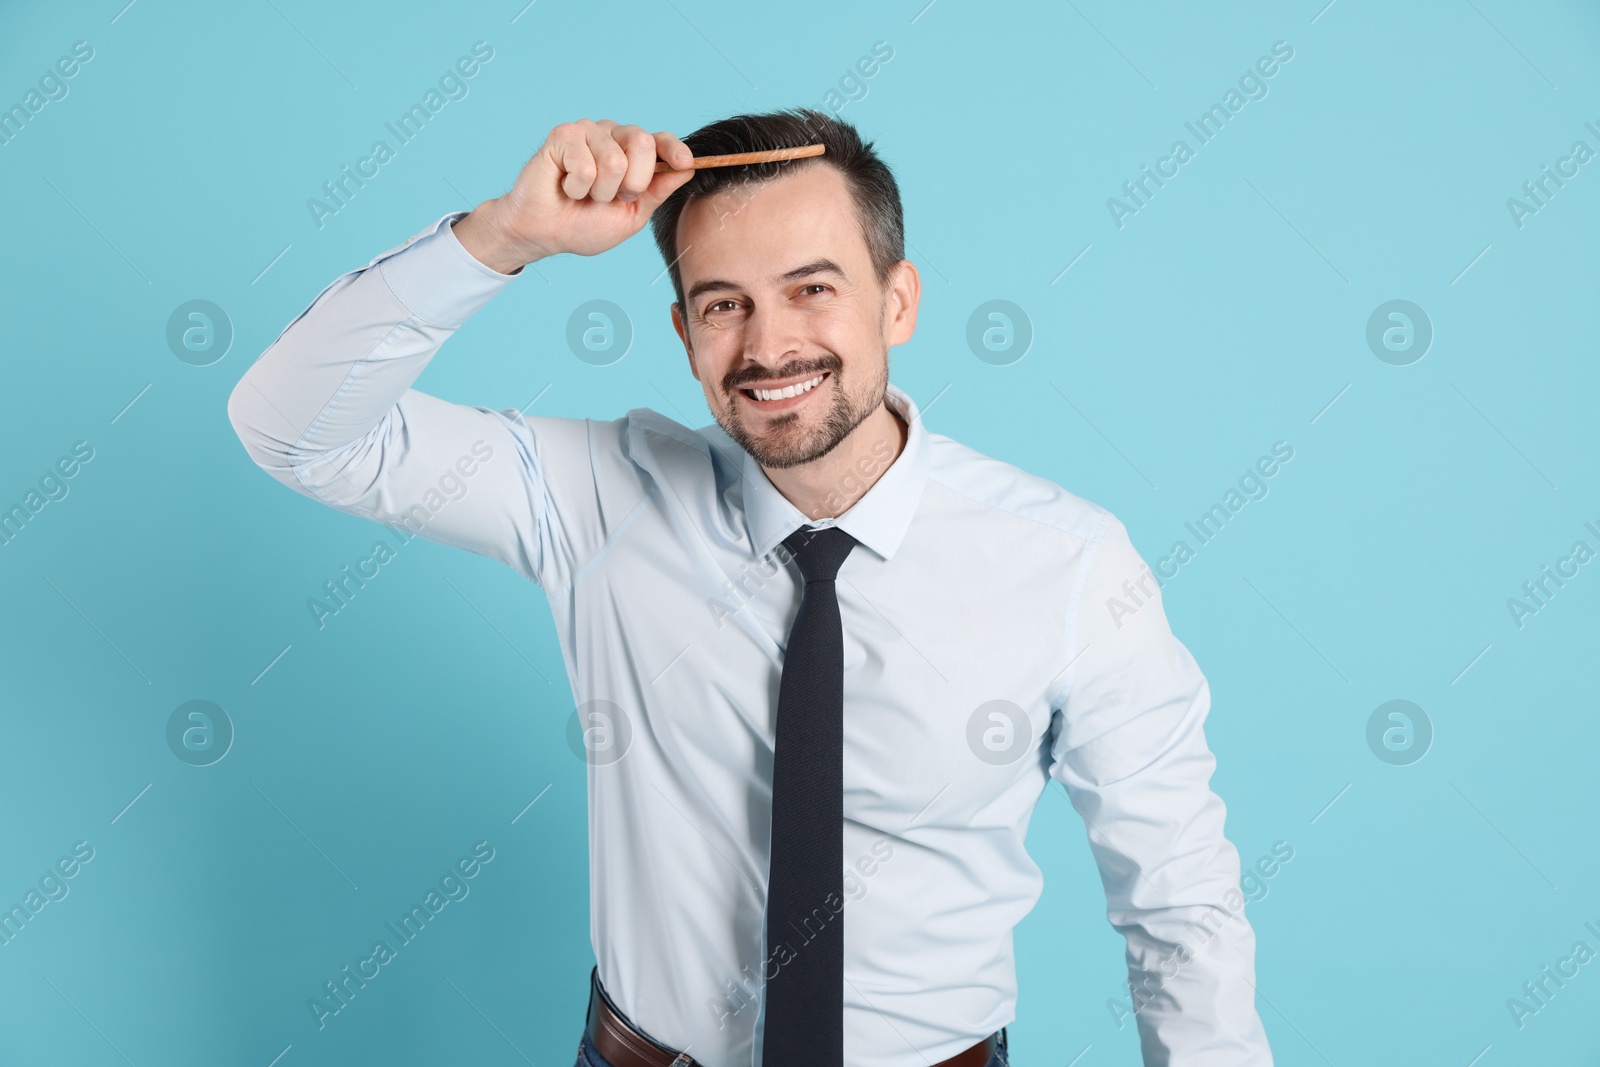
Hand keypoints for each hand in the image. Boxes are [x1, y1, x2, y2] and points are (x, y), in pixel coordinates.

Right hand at [453, 119, 695, 273]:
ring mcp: (587, 132)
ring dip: (600, 192)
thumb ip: (658, 191)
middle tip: (611, 198)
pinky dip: (576, 188)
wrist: (546, 234)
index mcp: (630, 152)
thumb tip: (688, 168)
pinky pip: (585, 166)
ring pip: (614, 161)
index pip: (659, 140)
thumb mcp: (633, 214)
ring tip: (584, 194)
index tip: (686, 163)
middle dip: (632, 182)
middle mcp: (611, 135)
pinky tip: (565, 187)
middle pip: (642, 142)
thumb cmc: (585, 224)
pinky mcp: (563, 136)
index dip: (674, 149)